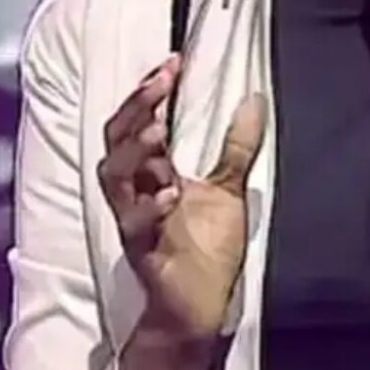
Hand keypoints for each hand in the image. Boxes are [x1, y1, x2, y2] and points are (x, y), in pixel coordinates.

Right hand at [97, 55, 266, 343]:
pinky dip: (149, 206)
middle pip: (116, 138)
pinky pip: (134, 225)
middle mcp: (136, 190)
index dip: (149, 90)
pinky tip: (170, 192)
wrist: (197, 307)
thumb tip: (255, 98)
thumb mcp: (228, 189)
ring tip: (158, 129)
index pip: (137, 120)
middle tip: (162, 81)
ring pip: (113, 176)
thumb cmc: (207, 248)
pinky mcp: (142, 250)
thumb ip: (236, 147)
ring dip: (134, 150)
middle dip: (136, 106)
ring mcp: (134, 219)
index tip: (172, 62)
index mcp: (152, 171)